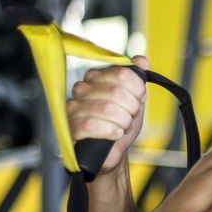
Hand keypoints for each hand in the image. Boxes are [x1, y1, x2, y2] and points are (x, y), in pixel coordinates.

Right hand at [67, 55, 148, 173]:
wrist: (114, 151)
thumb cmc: (122, 124)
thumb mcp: (135, 100)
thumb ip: (137, 79)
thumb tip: (141, 60)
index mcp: (97, 77)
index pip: (122, 73)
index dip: (136, 90)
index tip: (137, 101)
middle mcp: (82, 88)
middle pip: (116, 91)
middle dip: (131, 108)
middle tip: (129, 117)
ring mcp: (74, 107)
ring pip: (107, 108)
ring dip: (122, 121)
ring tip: (121, 127)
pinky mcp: (70, 127)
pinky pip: (92, 125)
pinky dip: (110, 131)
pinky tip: (114, 134)